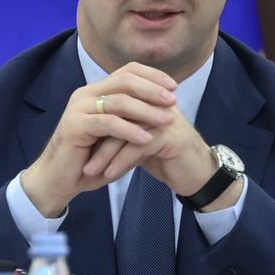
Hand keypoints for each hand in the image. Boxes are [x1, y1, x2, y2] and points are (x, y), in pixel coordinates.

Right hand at [21, 63, 178, 215]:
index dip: (152, 76)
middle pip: (124, 81)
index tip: (174, 86)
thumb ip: (136, 119)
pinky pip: (108, 123)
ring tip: (167, 120)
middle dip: (152, 90)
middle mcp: (86, 94)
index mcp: (96, 91)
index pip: (127, 71)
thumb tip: (167, 109)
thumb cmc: (91, 159)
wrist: (59, 180)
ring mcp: (78, 109)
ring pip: (118, 101)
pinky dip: (130, 130)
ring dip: (146, 110)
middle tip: (173, 100)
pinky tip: (146, 138)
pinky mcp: (74, 126)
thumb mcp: (118, 135)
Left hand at [85, 101, 220, 205]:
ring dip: (104, 154)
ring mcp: (165, 118)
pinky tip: (108, 175)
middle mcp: (158, 104)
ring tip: (89, 170)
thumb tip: (93, 127)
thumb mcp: (141, 139)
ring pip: (125, 132)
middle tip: (78, 155)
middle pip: (118, 114)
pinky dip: (120, 162)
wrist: (196, 174)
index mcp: (150, 99)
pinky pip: (137, 147)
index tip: (77, 140)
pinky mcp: (170, 136)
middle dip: (95, 137)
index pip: (117, 101)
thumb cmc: (167, 157)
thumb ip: (123, 128)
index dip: (97, 120)